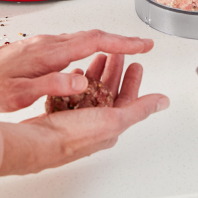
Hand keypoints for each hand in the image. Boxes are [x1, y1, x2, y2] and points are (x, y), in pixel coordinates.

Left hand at [0, 30, 153, 112]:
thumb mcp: (16, 95)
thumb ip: (50, 86)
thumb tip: (81, 83)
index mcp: (49, 52)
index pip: (95, 41)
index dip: (123, 43)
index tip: (144, 44)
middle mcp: (48, 43)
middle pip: (94, 35)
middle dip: (122, 40)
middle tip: (143, 47)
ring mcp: (43, 44)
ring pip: (83, 38)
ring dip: (107, 42)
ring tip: (125, 51)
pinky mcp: (37, 49)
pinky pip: (72, 43)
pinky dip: (91, 46)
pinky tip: (91, 56)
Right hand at [0, 55, 168, 175]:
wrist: (34, 142)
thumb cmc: (71, 135)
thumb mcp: (115, 119)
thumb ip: (140, 108)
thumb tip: (163, 102)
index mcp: (110, 125)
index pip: (128, 98)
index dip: (133, 79)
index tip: (136, 64)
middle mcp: (94, 124)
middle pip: (108, 92)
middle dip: (114, 71)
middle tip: (117, 55)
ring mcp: (75, 120)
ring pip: (90, 92)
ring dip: (96, 74)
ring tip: (98, 58)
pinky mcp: (58, 117)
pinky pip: (70, 97)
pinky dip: (75, 83)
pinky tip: (75, 74)